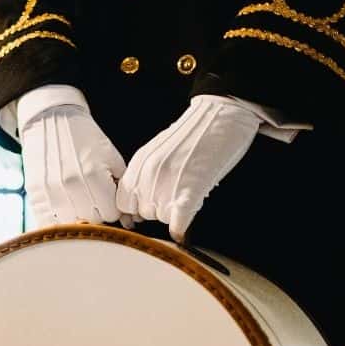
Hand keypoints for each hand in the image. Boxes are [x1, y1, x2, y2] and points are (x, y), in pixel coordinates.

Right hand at [18, 92, 126, 225]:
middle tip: (93, 197)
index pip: (111, 214)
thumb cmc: (85, 137)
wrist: (51, 120)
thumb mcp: (112, 156)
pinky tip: (61, 207)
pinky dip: (56, 219)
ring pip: (71, 224)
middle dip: (97, 212)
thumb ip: (122, 188)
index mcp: (94, 176)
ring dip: (77, 217)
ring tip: (77, 201)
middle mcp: (71, 186)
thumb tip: (129, 220)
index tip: (107, 196)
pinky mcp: (35, 194)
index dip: (112, 207)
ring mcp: (51, 191)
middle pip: (93, 221)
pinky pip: (47, 222)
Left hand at [116, 95, 262, 242]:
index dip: (136, 209)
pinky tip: (184, 229)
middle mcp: (148, 175)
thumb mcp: (157, 152)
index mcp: (138, 164)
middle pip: (143, 213)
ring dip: (174, 214)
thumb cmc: (194, 134)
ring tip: (188, 196)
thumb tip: (139, 204)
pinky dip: (180, 229)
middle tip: (177, 197)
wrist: (221, 116)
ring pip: (161, 219)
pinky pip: (177, 222)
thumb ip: (145, 175)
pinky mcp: (190, 190)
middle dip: (159, 210)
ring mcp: (167, 183)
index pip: (123, 202)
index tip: (150, 207)